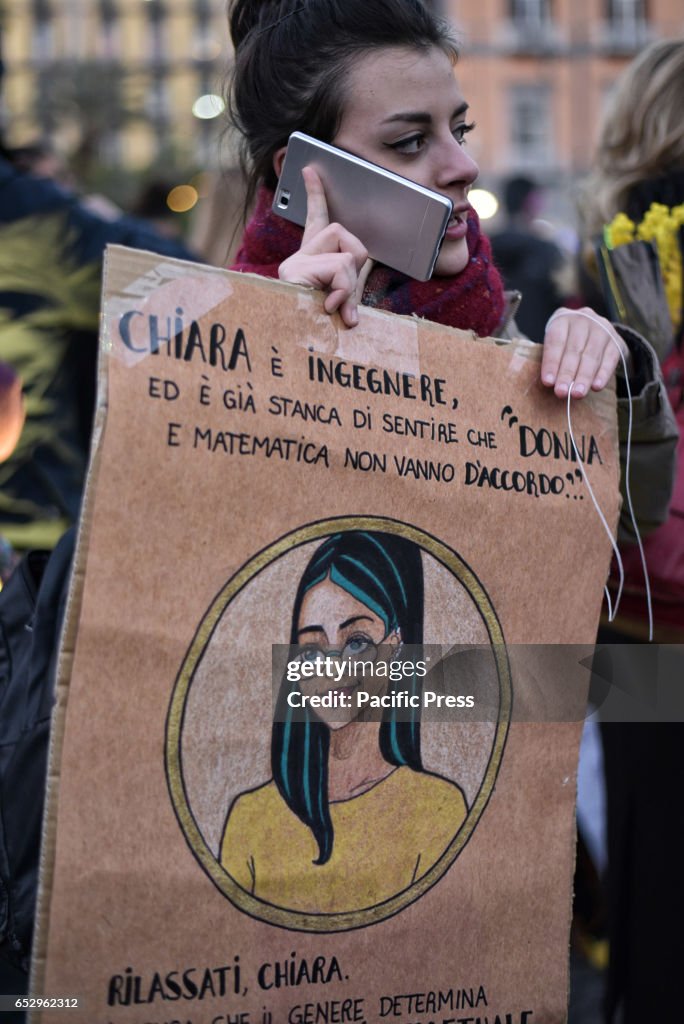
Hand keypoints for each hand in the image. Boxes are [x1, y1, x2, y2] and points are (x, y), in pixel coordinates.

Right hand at [278, 166, 373, 327]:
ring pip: (345, 252)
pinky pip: (339, 268)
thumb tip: (363, 276)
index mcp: (307, 263)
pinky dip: (343, 291)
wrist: (292, 346)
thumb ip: (351, 287)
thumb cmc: (318, 332)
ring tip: (334, 306)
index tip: (311, 171)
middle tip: (343, 296)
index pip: (314, 222)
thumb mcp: (340, 305)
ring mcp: (294, 265)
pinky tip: (328, 308)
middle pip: (342, 233)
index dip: (315, 195)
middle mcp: (297, 259)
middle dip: (355, 264)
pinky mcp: (294, 272)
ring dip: (349, 282)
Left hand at [541, 307, 630, 399]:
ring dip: (584, 377)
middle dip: (567, 374)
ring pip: (592, 355)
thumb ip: (553, 360)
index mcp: (563, 319)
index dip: (551, 363)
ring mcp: (602, 328)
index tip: (548, 382)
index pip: (556, 341)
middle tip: (561, 392)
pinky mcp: (616, 340)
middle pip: (574, 350)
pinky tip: (596, 387)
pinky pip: (610, 359)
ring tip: (576, 394)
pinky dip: (603, 374)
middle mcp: (583, 320)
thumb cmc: (567, 342)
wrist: (593, 331)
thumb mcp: (556, 344)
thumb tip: (551, 383)